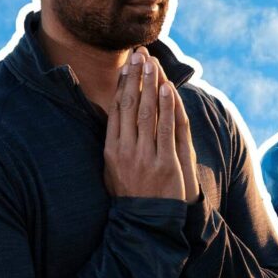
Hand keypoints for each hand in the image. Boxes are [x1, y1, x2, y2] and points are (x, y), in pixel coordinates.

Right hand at [103, 51, 184, 200]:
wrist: (144, 222)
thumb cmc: (130, 193)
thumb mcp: (112, 168)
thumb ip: (114, 143)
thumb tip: (114, 117)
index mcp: (111, 149)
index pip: (116, 109)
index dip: (122, 85)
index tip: (127, 66)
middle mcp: (125, 150)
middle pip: (130, 105)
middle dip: (135, 77)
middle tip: (139, 54)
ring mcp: (145, 156)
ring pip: (147, 112)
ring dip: (151, 85)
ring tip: (153, 63)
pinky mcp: (165, 163)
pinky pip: (166, 129)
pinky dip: (166, 107)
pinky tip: (167, 89)